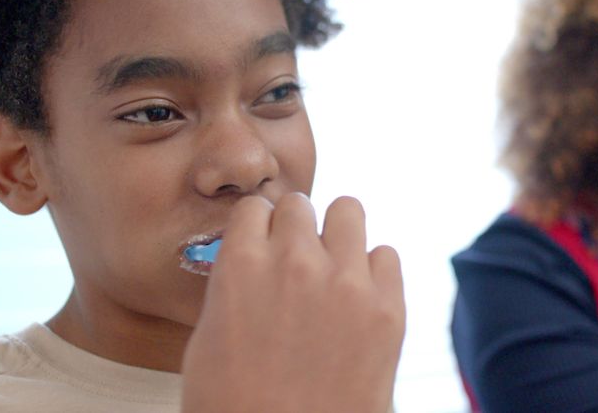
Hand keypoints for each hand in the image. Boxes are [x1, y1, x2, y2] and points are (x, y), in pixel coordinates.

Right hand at [180, 193, 404, 412]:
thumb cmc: (236, 408)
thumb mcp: (208, 341)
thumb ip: (233, 286)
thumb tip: (249, 261)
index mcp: (241, 265)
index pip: (254, 207)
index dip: (258, 229)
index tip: (263, 245)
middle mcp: (295, 261)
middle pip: (300, 204)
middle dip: (296, 229)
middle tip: (296, 263)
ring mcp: (346, 283)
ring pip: (349, 211)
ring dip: (338, 235)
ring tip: (332, 269)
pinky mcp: (388, 308)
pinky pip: (387, 255)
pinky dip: (373, 271)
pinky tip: (357, 300)